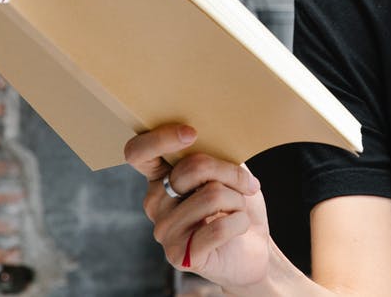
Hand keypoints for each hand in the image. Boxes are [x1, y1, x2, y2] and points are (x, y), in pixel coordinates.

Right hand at [125, 124, 271, 288]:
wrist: (252, 250)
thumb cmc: (237, 206)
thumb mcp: (228, 172)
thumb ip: (214, 154)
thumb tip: (213, 136)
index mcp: (160, 178)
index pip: (137, 152)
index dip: (160, 139)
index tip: (191, 134)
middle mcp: (155, 204)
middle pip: (193, 168)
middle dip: (231, 172)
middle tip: (246, 185)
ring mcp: (164, 231)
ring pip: (212, 196)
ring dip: (238, 200)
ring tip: (237, 210)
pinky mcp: (180, 256)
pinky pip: (219, 227)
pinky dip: (240, 222)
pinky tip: (238, 228)